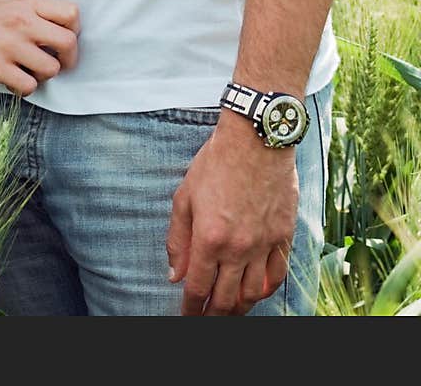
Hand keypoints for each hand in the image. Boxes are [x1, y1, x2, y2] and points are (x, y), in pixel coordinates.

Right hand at [0, 0, 80, 95]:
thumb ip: (27, 9)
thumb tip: (48, 21)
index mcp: (25, 4)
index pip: (71, 13)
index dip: (74, 30)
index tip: (63, 39)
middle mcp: (22, 23)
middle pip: (69, 44)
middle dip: (68, 60)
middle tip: (57, 64)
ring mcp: (10, 46)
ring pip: (51, 69)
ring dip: (43, 75)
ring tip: (29, 73)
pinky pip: (28, 86)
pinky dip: (24, 89)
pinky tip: (14, 83)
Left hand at [166, 110, 298, 313]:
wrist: (255, 139)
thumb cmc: (216, 163)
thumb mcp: (184, 196)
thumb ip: (177, 240)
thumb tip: (175, 275)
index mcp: (209, 238)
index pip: (198, 288)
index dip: (191, 308)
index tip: (187, 316)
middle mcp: (238, 248)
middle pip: (225, 298)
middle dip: (213, 315)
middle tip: (206, 318)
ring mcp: (264, 244)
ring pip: (253, 294)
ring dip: (239, 308)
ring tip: (229, 311)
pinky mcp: (283, 236)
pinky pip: (277, 275)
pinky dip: (266, 290)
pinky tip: (257, 292)